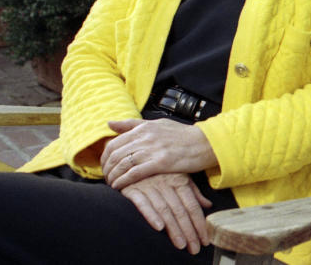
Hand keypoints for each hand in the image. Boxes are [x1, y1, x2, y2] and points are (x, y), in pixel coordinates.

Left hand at [101, 118, 216, 189]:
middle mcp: (145, 137)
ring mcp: (153, 150)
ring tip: (111, 184)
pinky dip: (123, 181)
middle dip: (106, 169)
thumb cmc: (182, 135)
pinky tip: (119, 187)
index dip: (105, 157)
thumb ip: (133, 124)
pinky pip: (134, 173)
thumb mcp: (157, 123)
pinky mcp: (160, 163)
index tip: (105, 166)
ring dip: (113, 176)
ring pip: (122, 164)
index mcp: (144, 127)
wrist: (205, 143)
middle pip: (115, 155)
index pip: (114, 142)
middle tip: (106, 177)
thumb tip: (109, 123)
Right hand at [121, 172, 212, 254]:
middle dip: (188, 231)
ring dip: (173, 228)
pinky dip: (151, 215)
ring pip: (164, 210)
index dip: (199, 223)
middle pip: (180, 210)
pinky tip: (159, 227)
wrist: (131, 160)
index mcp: (179, 180)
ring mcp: (149, 185)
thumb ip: (193, 192)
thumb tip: (208, 205)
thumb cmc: (158, 172)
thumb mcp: (179, 177)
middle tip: (194, 247)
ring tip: (180, 244)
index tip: (204, 239)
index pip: (192, 205)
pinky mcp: (132, 189)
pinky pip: (142, 203)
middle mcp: (165, 182)